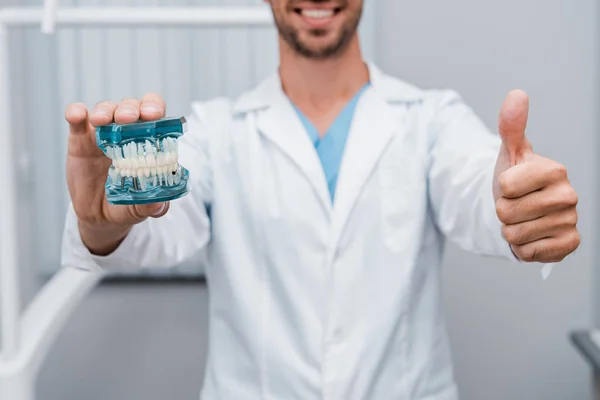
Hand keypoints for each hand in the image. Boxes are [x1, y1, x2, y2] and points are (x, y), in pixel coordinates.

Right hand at [65, 94, 168, 254]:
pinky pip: (78, 121)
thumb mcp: (142, 207)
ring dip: (105, 110)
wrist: (100, 216)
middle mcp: (127, 132)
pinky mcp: (80, 139)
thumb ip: (152, 205)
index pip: (155, 114)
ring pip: (106, 109)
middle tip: (127, 118)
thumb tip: (159, 205)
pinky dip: (76, 113)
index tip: (153, 115)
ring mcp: (103, 134)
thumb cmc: (128, 203)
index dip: (154, 108)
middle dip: (130, 108)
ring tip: (101, 120)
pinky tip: (77, 115)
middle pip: (130, 107)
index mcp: (148, 141)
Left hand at [493, 90, 579, 262]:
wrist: (524, 212)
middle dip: (502, 212)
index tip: (512, 186)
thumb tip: (516, 94)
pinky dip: (523, 248)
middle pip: (506, 212)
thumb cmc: (516, 181)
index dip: (501, 188)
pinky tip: (533, 235)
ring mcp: (570, 221)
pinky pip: (528, 252)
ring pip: (513, 234)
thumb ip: (511, 126)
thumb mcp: (510, 153)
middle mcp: (568, 195)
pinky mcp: (568, 245)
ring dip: (511, 230)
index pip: (506, 186)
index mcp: (555, 170)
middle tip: (515, 206)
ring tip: (523, 220)